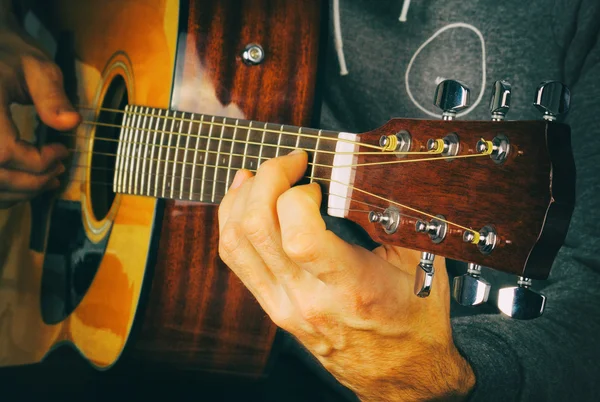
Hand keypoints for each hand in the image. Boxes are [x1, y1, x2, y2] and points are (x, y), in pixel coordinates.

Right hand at [0, 16, 79, 208]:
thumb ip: (52, 95)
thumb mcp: (37, 67)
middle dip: (32, 181)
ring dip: (19, 190)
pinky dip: (4, 190)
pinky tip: (23, 183)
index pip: (4, 152)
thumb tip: (71, 122)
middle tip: (59, 172)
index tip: (62, 151)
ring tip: (47, 180)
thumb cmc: (10, 56)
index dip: (37, 162)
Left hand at [218, 150, 474, 400]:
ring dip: (242, 198)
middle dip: (267, 179)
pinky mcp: (273, 307)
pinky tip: (245, 200)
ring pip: (236, 243)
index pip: (299, 236)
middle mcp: (307, 298)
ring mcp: (283, 305)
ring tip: (261, 174)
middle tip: (290, 162)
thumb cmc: (413, 321)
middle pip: (256, 229)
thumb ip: (395, 215)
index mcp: (351, 286)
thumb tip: (373, 170)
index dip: (298, 194)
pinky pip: (236, 259)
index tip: (316, 179)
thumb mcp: (420, 263)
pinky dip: (233, 222)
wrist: (400, 373)